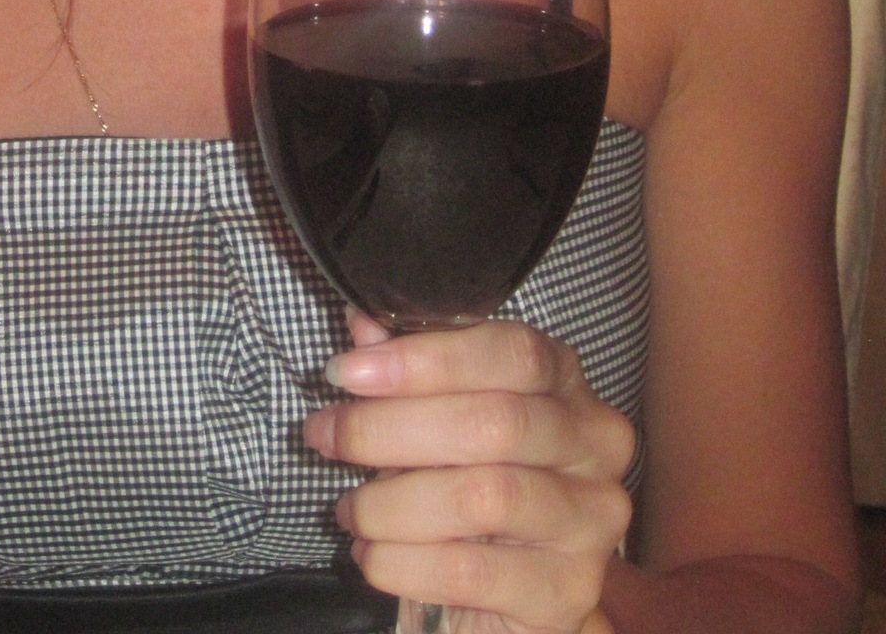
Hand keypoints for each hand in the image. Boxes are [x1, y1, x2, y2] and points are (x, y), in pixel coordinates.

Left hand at [303, 311, 633, 633]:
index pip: (512, 352)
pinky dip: (402, 560)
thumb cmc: (472, 478)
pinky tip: (371, 555)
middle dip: (389, 428)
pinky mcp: (566, 591)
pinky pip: (469, 571)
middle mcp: (594, 445)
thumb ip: (408, 369)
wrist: (510, 590)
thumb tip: (363, 329)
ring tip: (350, 509)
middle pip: (493, 423)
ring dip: (391, 502)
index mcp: (566, 382)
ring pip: (483, 497)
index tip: (348, 371)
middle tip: (327, 436)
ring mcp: (589, 522)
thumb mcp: (440, 414)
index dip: (426, 358)